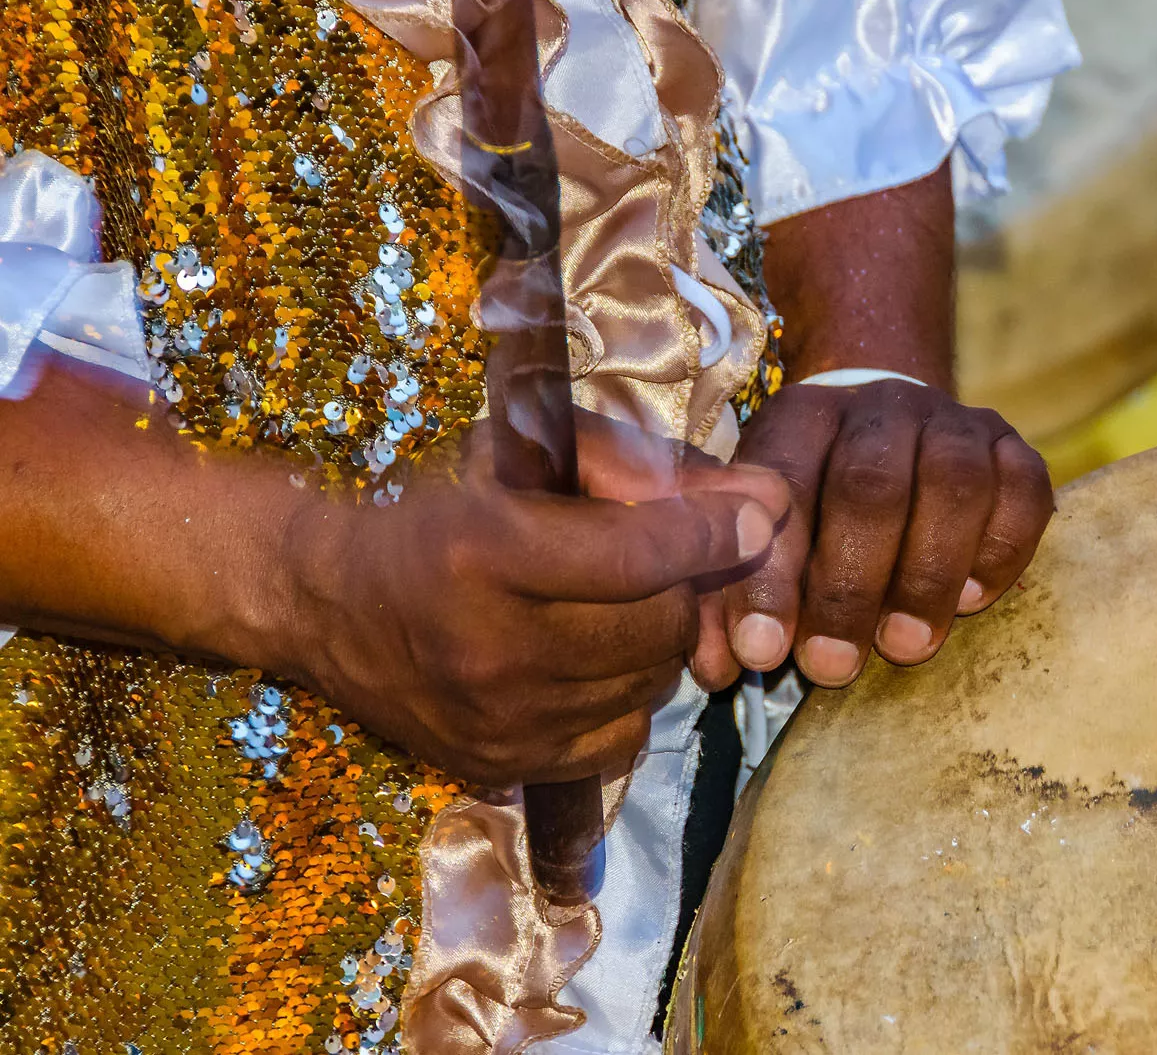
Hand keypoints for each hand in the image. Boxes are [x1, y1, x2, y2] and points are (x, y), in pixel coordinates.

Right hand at [272, 410, 787, 786]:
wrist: (327, 600)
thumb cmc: (435, 506)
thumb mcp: (525, 457)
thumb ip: (643, 469)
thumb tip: (762, 500)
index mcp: (485, 554)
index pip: (637, 555)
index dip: (712, 532)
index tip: (760, 512)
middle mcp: (490, 649)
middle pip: (659, 627)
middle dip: (683, 586)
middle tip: (666, 561)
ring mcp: (498, 722)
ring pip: (652, 684)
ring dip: (658, 640)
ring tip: (617, 606)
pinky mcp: (503, 767)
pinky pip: (624, 736)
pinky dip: (627, 694)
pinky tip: (591, 659)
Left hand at [699, 381, 1052, 688]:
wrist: (890, 427)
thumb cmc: (812, 500)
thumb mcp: (755, 527)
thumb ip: (730, 590)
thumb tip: (723, 663)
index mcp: (801, 415)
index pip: (782, 486)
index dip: (770, 576)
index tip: (762, 651)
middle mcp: (880, 405)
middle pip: (870, 485)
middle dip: (849, 588)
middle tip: (832, 667)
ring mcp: (953, 421)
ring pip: (952, 484)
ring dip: (926, 576)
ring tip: (904, 646)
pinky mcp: (1012, 447)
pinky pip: (1023, 490)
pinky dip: (1000, 551)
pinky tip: (970, 602)